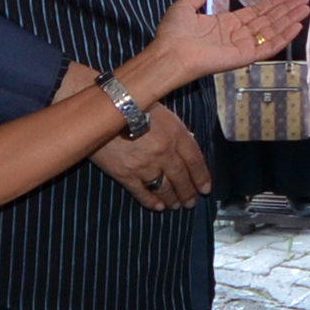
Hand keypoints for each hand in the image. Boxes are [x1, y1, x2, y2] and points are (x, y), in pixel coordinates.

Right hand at [90, 102, 209, 210]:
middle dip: (188, 193)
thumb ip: (176, 129)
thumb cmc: (133, 103)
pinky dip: (151, 201)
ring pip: (164, 188)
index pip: (195, 160)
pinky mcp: (125, 173)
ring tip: (176, 205)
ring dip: (172, 199)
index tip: (205, 188)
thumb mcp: (162, 110)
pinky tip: (157, 206)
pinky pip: (141, 193)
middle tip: (191, 202)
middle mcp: (164, 152)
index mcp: (176, 134)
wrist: (104, 108)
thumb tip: (189, 140)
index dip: (202, 177)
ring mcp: (145, 165)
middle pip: (181, 178)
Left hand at [146, 0, 309, 85]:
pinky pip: (267, 46)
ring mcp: (243, 46)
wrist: (169, 55)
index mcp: (225, 24)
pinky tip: (295, 26)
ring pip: (271, 31)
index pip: (255, 13)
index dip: (272, 4)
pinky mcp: (245, 57)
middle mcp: (237, 35)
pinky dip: (283, 37)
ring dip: (289, 20)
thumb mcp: (184, 7)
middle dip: (286, 10)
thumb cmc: (173, 35)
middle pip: (268, 20)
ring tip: (304, 9)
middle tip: (303, 0)